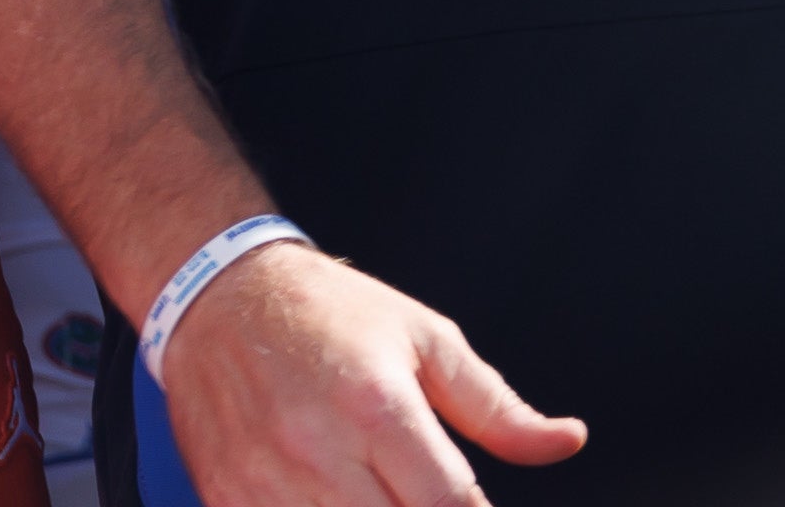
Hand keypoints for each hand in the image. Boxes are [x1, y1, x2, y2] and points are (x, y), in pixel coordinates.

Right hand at [156, 239, 582, 506]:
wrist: (219, 297)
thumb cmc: (328, 313)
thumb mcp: (426, 339)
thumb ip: (496, 407)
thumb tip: (564, 441)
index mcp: (376, 407)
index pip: (447, 504)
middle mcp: (319, 452)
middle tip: (433, 498)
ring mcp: (266, 485)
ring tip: (389, 496)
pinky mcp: (230, 500)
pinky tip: (345, 501)